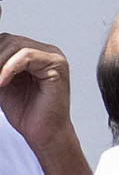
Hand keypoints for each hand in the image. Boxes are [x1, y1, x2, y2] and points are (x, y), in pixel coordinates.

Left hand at [0, 33, 88, 174]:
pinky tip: (2, 83)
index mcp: (34, 55)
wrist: (43, 134)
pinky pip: (26, 56)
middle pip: (9, 40)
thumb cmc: (26, 113)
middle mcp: (46, 52)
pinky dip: (8, 68)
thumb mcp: (2, 84)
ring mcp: (54, 57)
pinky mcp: (56, 66)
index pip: (5, 41)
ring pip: (16, 46)